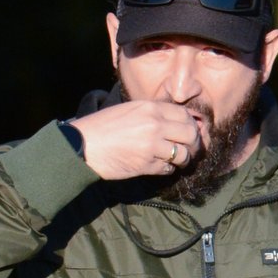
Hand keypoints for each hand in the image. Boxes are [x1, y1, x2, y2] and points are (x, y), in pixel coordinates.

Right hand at [72, 99, 203, 182]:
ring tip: (178, 162)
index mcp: (150, 108)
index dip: (192, 124)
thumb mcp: (128, 111)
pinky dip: (168, 169)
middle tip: (191, 150)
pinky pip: (168, 168)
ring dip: (183, 160)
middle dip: (194, 144)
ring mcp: (152, 145)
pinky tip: (161, 167)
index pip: (184, 114)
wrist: (83, 145)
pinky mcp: (147, 164)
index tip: (192, 132)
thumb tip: (173, 122)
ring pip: (183, 154)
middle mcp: (154, 124)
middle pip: (190, 134)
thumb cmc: (102, 127)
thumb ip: (151, 114)